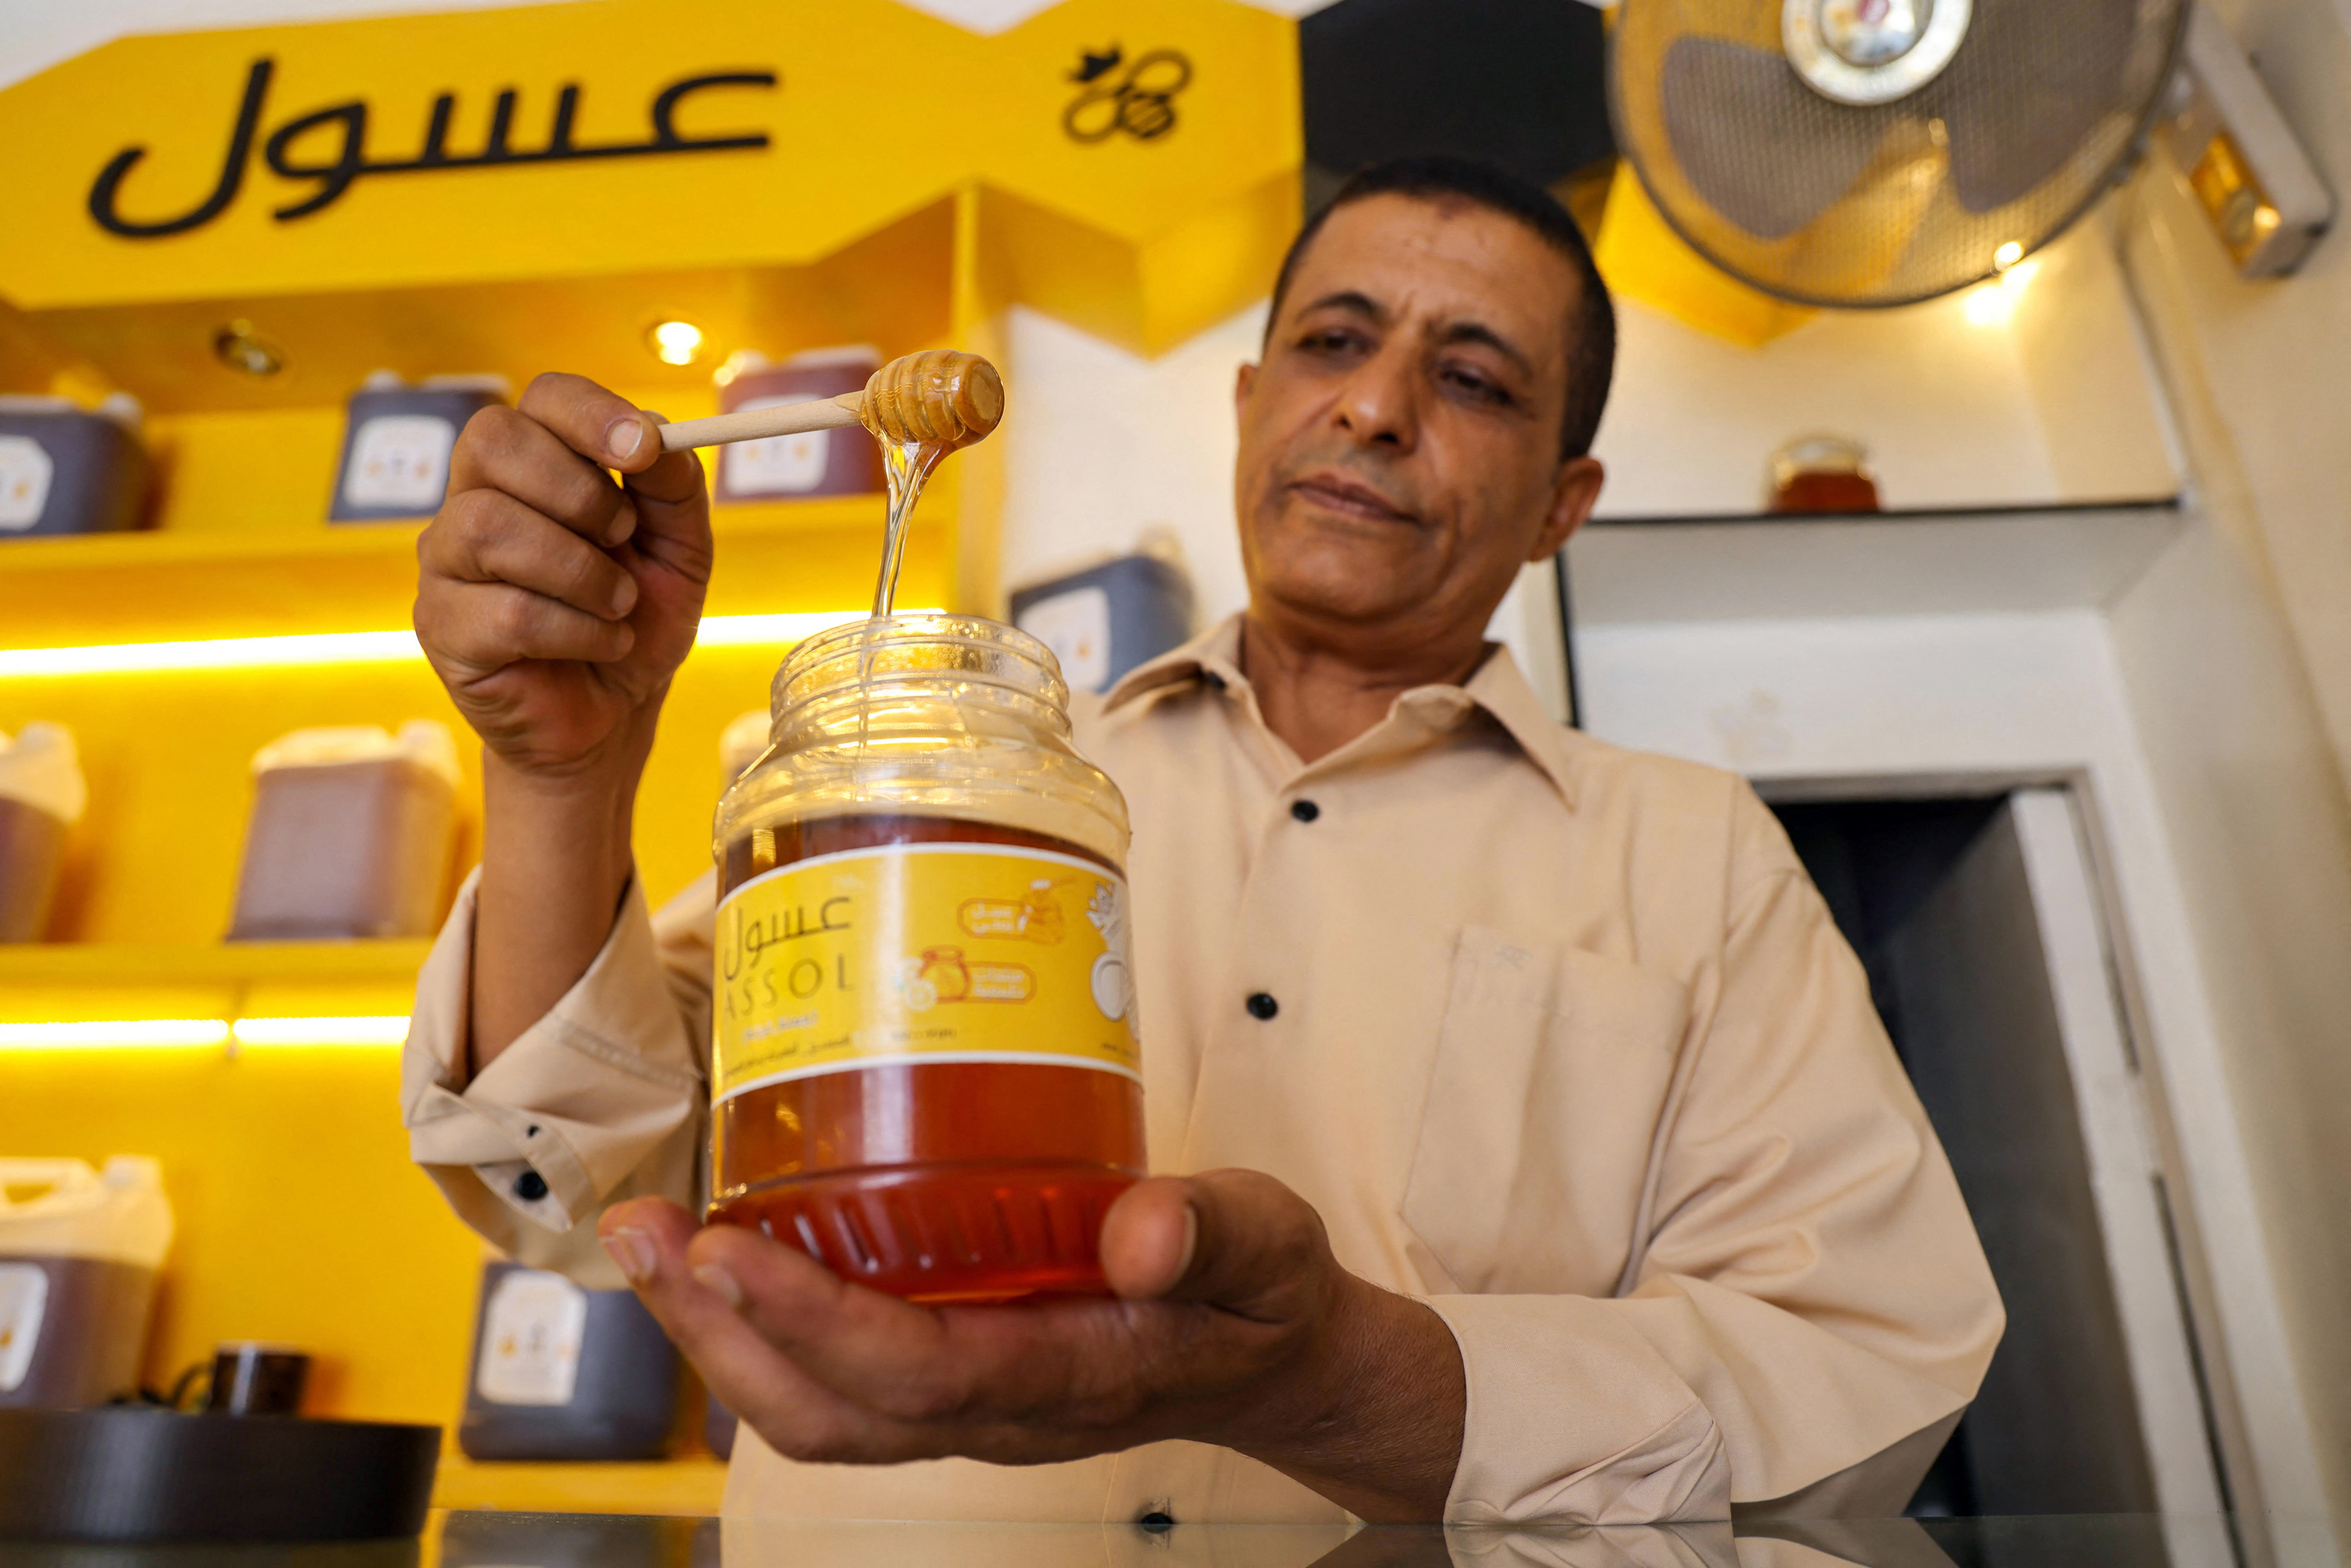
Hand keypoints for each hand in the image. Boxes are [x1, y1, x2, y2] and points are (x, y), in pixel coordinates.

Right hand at [414, 373, 711, 782]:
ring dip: (580, 571)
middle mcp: (477, 497)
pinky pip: (505, 611)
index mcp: (535, 463)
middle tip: (623, 540)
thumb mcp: (681, 548)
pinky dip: (575, 630)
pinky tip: (599, 644)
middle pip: (492, 441)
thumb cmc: (636, 618)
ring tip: (618, 605)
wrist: (617, 711)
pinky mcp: (442, 625)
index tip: (643, 450)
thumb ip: (674, 486)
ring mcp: (448, 560)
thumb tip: (657, 432)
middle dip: (578, 492)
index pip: (542, 398)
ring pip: (490, 527)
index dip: (590, 414)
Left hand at [599, 1170, 1466, 1520]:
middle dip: (720, 1334)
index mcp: (1075, 1378)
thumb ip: (1214, 1230)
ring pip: (814, 1410)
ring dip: (717, 1337)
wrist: (1273, 1360)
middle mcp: (1002, 1412)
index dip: (814, 1320)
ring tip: (648, 1242)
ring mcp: (968, 1408)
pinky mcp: (950, 1381)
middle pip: (829, 1412)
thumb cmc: (1262, 1294)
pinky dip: (756, 1331)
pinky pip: (831, 1383)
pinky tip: (719, 1258)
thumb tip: (1145, 1227)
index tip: (727, 1247)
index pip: (920, 1372)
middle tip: (642, 1233)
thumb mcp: (1270, 1244)